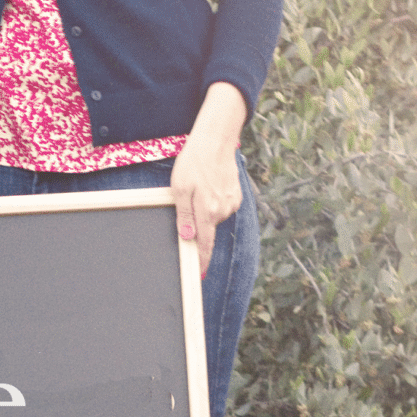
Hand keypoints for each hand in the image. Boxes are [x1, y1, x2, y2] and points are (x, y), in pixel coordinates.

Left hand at [170, 83, 245, 276]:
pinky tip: (208, 186)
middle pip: (207, 231)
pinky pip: (221, 207)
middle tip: (189, 204)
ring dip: (204, 211)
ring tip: (198, 188)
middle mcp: (223, 210)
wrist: (216, 139)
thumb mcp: (180, 189)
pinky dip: (213, 203)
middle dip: (197, 228)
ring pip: (213, 218)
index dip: (200, 262)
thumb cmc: (194, 162)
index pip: (204, 245)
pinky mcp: (236, 195)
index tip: (198, 276)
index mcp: (207, 212)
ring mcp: (232, 203)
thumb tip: (187, 238)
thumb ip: (184, 216)